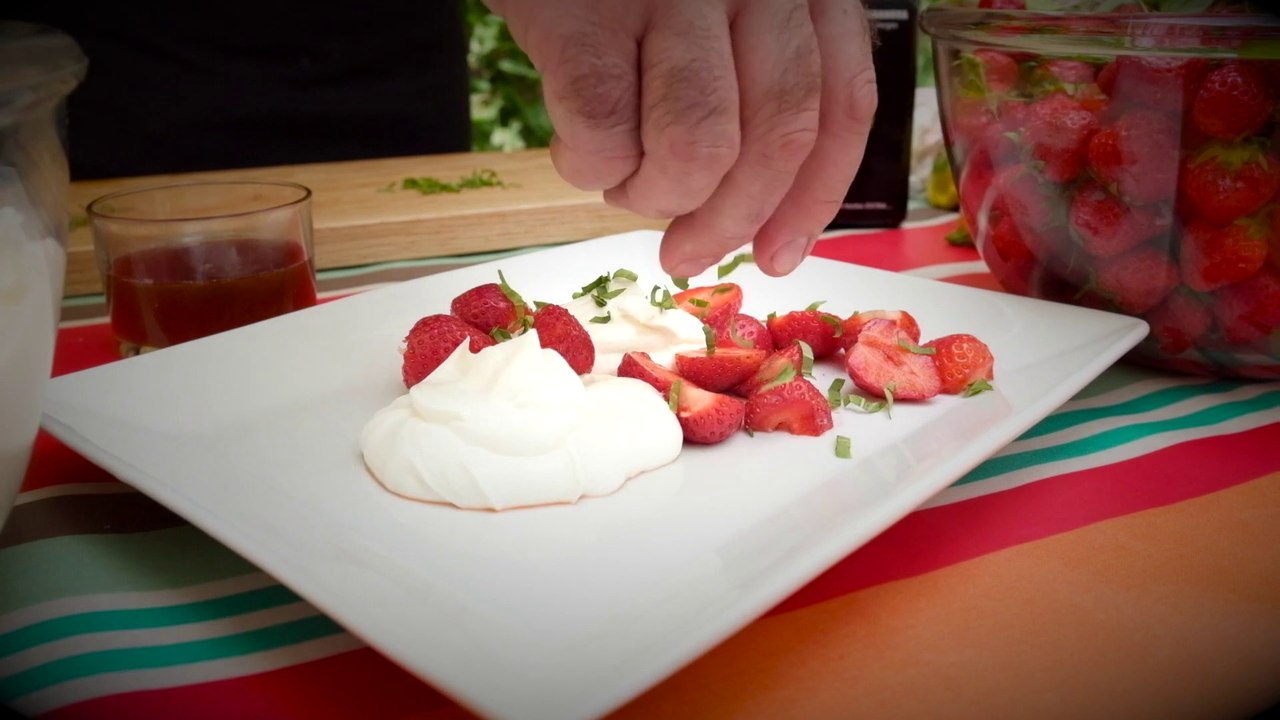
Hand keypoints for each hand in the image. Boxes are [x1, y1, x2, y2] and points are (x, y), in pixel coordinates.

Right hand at [483, 0, 877, 276]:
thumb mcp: (721, 19)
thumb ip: (756, 92)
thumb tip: (759, 226)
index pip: (842, 105)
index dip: (814, 200)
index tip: (779, 257)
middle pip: (779, 135)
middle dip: (731, 221)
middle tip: (686, 253)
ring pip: (698, 145)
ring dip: (656, 194)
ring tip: (625, 183)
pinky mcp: (582, 17)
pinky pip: (605, 133)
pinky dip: (590, 169)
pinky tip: (576, 151)